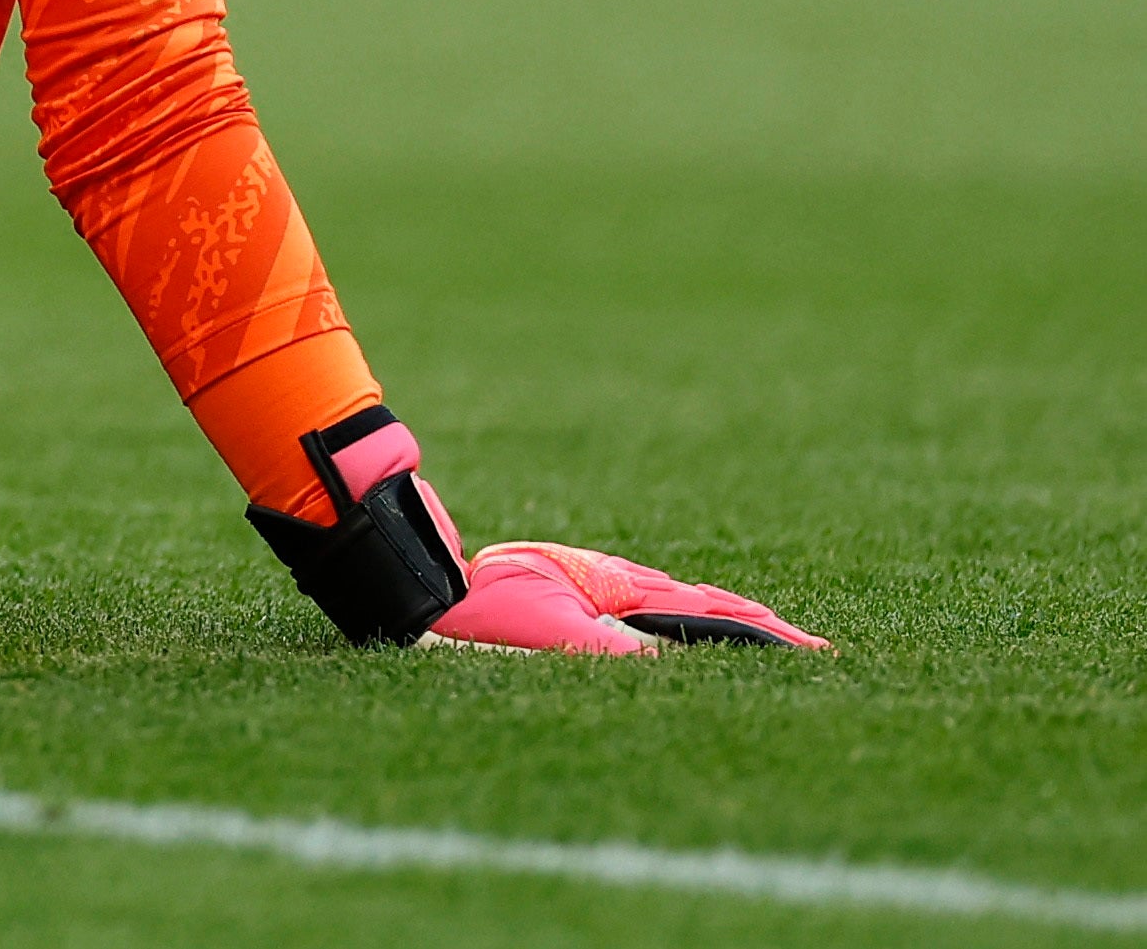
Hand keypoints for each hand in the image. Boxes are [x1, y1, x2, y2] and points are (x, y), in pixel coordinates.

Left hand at [428, 542, 829, 655]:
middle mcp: (615, 583)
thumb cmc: (482, 615)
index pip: (706, 610)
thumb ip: (619, 648)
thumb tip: (680, 660)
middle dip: (760, 628)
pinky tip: (707, 635)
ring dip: (731, 624)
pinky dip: (694, 623)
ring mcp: (600, 590)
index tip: (813, 651)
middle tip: (816, 652)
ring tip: (781, 643)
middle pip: (703, 605)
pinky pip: (653, 613)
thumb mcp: (554, 633)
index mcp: (616, 585)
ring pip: (682, 606)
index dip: (762, 633)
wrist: (425, 590)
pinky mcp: (581, 600)